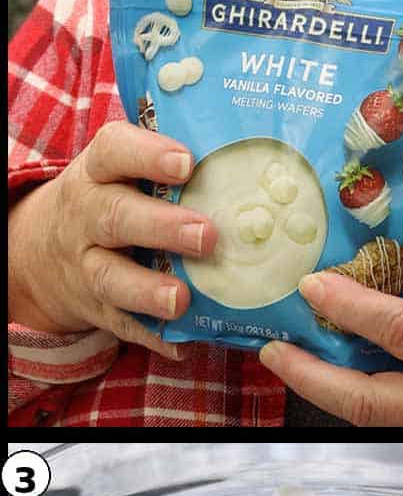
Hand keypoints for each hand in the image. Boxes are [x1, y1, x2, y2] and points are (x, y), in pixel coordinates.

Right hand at [7, 121, 215, 357]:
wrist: (45, 253)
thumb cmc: (116, 201)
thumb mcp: (125, 174)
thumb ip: (176, 170)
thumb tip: (263, 169)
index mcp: (100, 173)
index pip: (114, 151)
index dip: (148, 155)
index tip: (186, 163)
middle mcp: (87, 217)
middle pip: (115, 216)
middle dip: (162, 227)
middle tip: (206, 236)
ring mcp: (89, 265)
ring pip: (110, 277)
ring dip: (147, 290)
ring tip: (181, 298)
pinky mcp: (98, 308)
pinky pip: (122, 324)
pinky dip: (152, 335)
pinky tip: (181, 344)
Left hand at [261, 271, 402, 426]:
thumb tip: (393, 285)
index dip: (350, 308)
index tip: (315, 289)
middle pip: (373, 403)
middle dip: (314, 379)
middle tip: (278, 354)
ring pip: (386, 425)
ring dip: (339, 395)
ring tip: (308, 362)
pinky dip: (385, 414)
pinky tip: (360, 386)